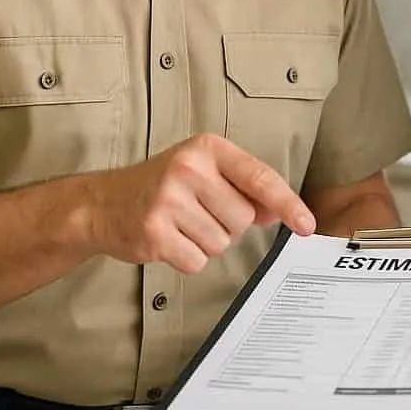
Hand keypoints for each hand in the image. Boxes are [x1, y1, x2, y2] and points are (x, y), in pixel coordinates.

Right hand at [86, 134, 315, 272]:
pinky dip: (188, 258)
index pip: (260, 177)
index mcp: (207, 148)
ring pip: (221, 243)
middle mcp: (189, 168)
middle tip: (198, 212)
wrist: (103, 203)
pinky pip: (197, 261)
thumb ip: (244, 187)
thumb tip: (281, 211)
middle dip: (227, 225)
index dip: (288, 204)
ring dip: (206, 242)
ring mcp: (169, 200)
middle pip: (243, 219)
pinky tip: (169, 239)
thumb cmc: (162, 185)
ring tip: (180, 224)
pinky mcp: (154, 233)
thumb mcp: (204, 171)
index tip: (307, 224)